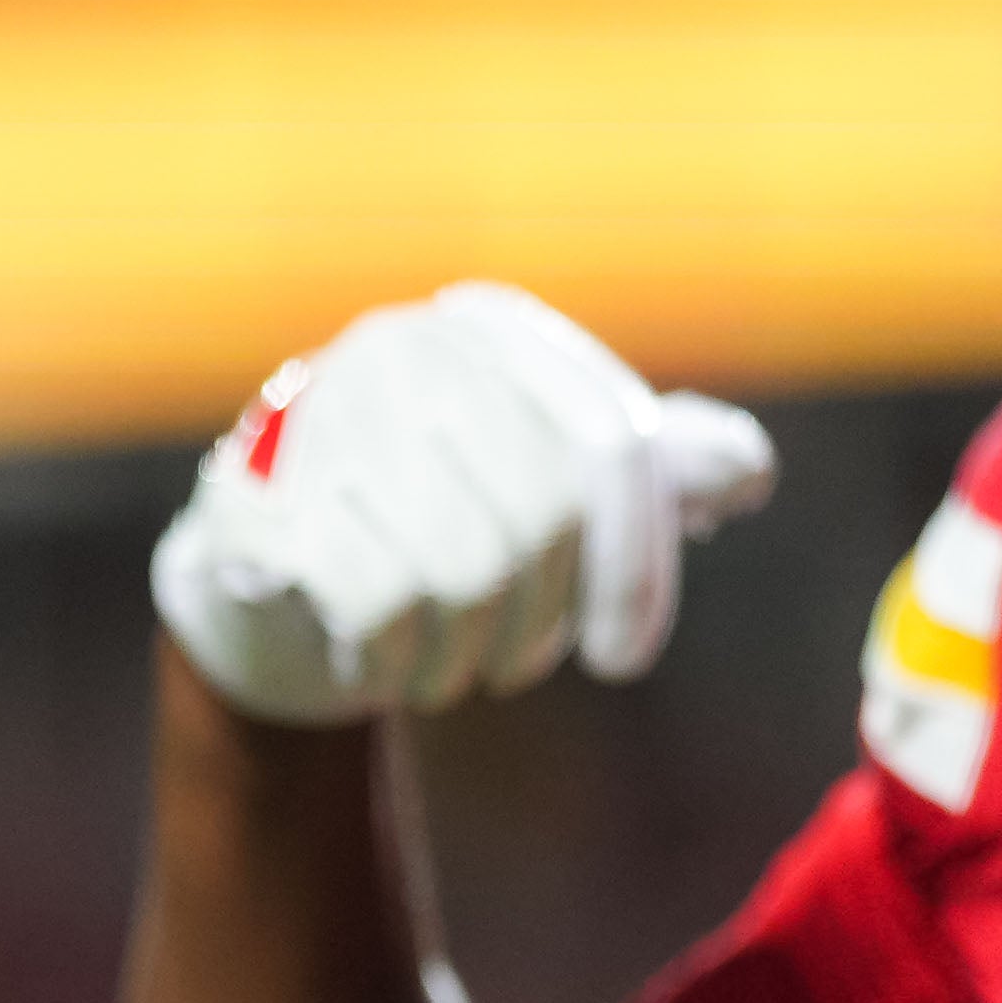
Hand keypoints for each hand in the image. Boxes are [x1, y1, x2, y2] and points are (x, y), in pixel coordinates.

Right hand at [149, 284, 777, 726]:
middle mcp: (414, 350)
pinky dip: (389, 662)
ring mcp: (328, 415)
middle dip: (537, 626)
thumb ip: (660, 469)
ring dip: (464, 656)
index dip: (637, 564)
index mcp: (499, 333)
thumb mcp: (553, 486)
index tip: (625, 659)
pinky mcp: (256, 495)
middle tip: (510, 667)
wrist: (270, 568)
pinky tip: (375, 664)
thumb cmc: (439, 523)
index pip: (612, 445)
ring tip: (445, 669)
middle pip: (539, 519)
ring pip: (462, 569)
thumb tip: (745, 473)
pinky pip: (374, 603)